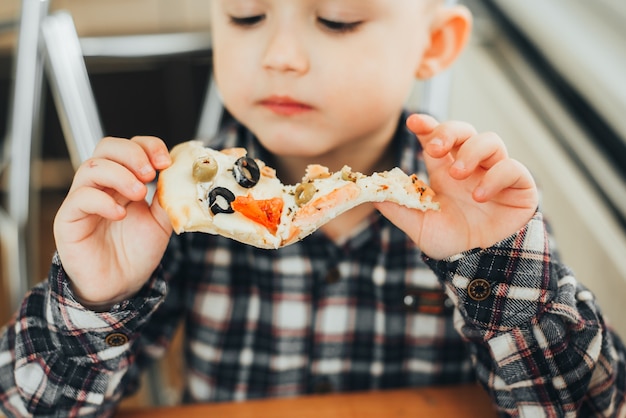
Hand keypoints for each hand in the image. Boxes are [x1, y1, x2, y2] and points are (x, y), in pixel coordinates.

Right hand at [53, 136, 172, 308]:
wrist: (121, 286)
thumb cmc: (136, 253)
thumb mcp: (161, 221)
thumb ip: (168, 198)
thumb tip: (180, 175)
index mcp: (123, 180)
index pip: (129, 147)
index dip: (147, 146)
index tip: (165, 161)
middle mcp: (101, 185)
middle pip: (106, 147)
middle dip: (132, 154)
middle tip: (150, 173)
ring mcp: (83, 200)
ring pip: (91, 167)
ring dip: (119, 175)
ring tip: (139, 194)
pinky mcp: (68, 220)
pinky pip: (80, 198)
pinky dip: (102, 201)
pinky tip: (120, 213)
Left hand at [376, 114, 537, 258]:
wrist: (479, 264)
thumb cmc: (451, 243)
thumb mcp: (419, 226)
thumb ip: (398, 208)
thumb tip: (372, 193)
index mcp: (445, 172)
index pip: (437, 139)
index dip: (427, 126)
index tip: (414, 122)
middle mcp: (471, 168)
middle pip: (464, 131)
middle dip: (449, 132)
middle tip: (435, 148)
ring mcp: (496, 173)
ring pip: (490, 141)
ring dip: (471, 152)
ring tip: (457, 174)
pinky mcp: (519, 186)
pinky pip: (512, 167)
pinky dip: (496, 177)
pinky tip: (480, 196)